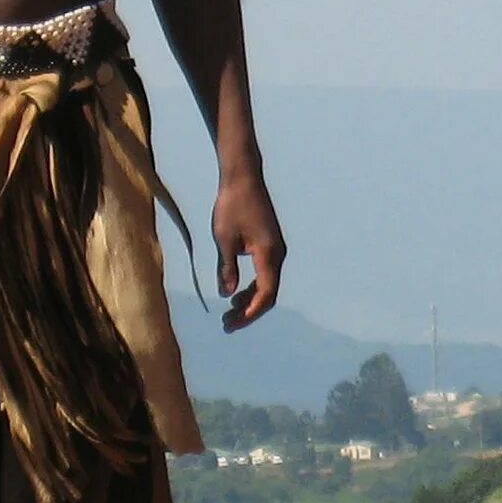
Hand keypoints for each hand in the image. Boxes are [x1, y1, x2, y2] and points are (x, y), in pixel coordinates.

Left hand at [212, 173, 284, 331]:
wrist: (243, 177)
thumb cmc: (232, 205)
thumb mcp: (224, 238)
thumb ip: (227, 267)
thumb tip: (227, 294)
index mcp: (269, 254)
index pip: (266, 293)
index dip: (250, 313)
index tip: (231, 323)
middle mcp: (277, 254)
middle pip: (268, 293)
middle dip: (249, 311)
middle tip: (226, 324)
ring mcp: (275, 249)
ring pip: (267, 284)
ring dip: (250, 300)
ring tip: (229, 311)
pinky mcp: (269, 245)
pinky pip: (264, 273)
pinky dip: (251, 286)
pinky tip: (235, 292)